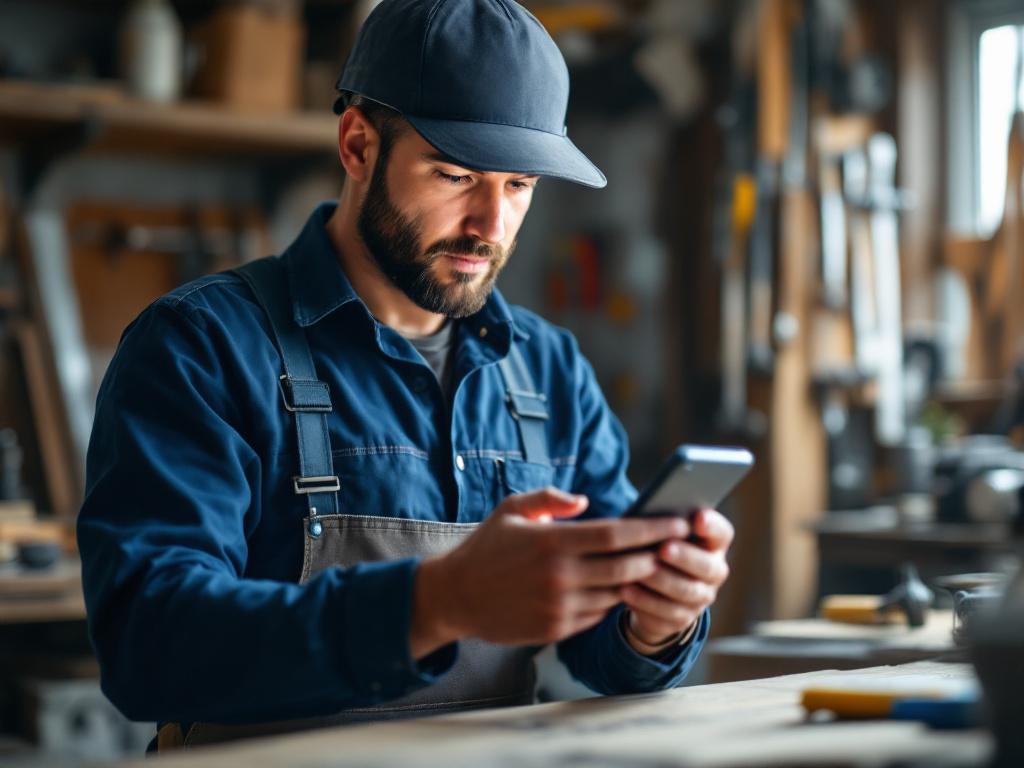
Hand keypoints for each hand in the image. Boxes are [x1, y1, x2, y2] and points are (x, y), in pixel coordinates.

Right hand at [411, 487, 688, 657]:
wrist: (456, 596)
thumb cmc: (486, 547)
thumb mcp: (512, 510)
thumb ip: (550, 499)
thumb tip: (585, 501)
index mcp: (553, 541)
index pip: (617, 534)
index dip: (652, 529)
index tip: (676, 523)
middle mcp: (561, 575)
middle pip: (627, 568)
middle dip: (656, 557)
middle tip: (678, 547)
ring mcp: (560, 606)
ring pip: (616, 594)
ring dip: (636, 582)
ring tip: (653, 568)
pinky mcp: (557, 629)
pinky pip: (597, 615)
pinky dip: (610, 601)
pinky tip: (615, 588)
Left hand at [621, 508, 732, 650]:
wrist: (652, 588)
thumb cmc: (656, 547)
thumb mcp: (661, 533)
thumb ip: (662, 524)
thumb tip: (647, 516)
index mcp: (713, 544)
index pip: (722, 533)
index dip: (712, 525)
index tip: (697, 517)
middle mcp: (714, 571)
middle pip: (707, 566)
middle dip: (685, 557)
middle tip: (664, 549)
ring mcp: (701, 597)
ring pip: (687, 591)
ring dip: (662, 581)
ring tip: (639, 572)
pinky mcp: (683, 618)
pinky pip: (667, 612)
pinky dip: (645, 601)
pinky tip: (626, 590)